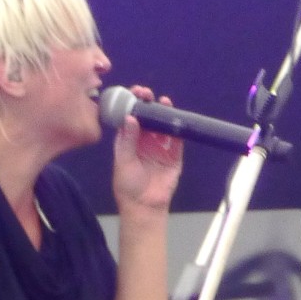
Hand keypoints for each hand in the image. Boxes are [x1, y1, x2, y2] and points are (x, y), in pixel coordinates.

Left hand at [110, 85, 182, 213]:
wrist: (144, 206)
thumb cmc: (128, 185)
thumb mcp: (123, 161)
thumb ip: (127, 140)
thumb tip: (130, 118)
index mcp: (128, 140)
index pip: (130, 117)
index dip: (131, 104)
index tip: (132, 93)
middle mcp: (144, 141)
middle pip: (147, 117)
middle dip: (147, 103)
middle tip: (146, 93)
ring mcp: (160, 147)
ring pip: (162, 124)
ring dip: (162, 111)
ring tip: (161, 101)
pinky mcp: (174, 155)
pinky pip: (176, 138)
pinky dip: (176, 126)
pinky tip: (173, 116)